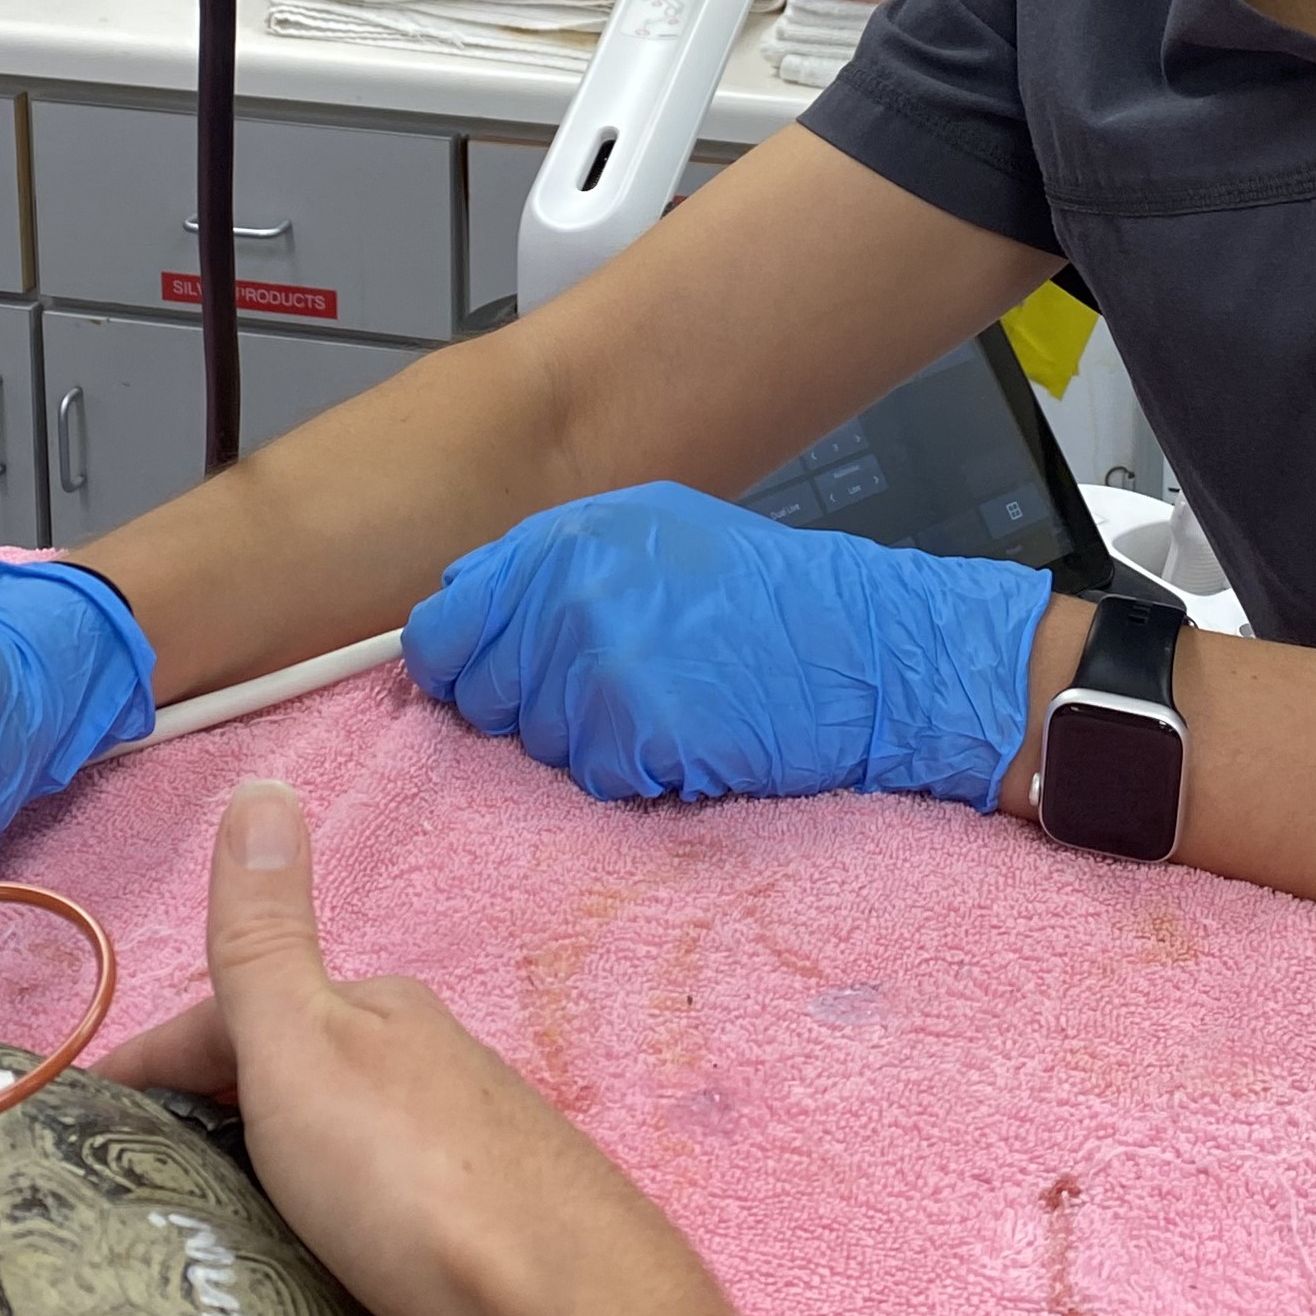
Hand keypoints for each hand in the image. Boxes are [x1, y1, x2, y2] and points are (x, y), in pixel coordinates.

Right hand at [101, 781, 698, 1315]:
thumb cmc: (412, 1178)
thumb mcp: (307, 1042)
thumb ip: (265, 936)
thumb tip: (261, 784)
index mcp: (381, 1015)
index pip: (237, 1020)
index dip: (155, 1067)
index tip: (82, 1133)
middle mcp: (429, 1071)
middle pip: (291, 1085)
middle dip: (213, 1123)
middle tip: (128, 1201)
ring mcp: (466, 1161)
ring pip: (337, 1157)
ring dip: (272, 1188)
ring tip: (200, 1261)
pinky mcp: (486, 1252)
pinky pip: (376, 1230)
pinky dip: (324, 1246)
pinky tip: (306, 1298)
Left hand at [401, 482, 1049, 809]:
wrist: (870, 653)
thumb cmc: (768, 601)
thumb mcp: (655, 538)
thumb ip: (555, 568)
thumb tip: (464, 611)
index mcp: (565, 539)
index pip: (446, 621)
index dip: (464, 662)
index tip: (488, 681)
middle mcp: (570, 592)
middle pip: (484, 692)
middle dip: (532, 707)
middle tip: (614, 695)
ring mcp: (601, 662)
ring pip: (539, 742)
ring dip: (591, 742)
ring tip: (667, 704)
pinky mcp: (639, 731)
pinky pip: (599, 777)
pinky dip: (640, 773)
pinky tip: (691, 736)